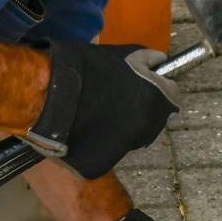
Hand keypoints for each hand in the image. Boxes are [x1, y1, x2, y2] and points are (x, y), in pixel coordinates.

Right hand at [27, 41, 178, 179]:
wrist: (48, 95)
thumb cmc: (86, 69)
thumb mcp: (124, 56)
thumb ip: (146, 61)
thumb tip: (159, 62)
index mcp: (156, 100)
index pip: (173, 97)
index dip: (160, 88)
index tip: (147, 82)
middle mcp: (146, 129)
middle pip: (153, 120)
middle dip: (142, 108)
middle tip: (118, 96)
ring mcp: (125, 149)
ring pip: (131, 136)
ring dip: (122, 125)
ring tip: (98, 110)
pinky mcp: (102, 164)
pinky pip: (106, 150)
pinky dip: (100, 139)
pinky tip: (84, 126)